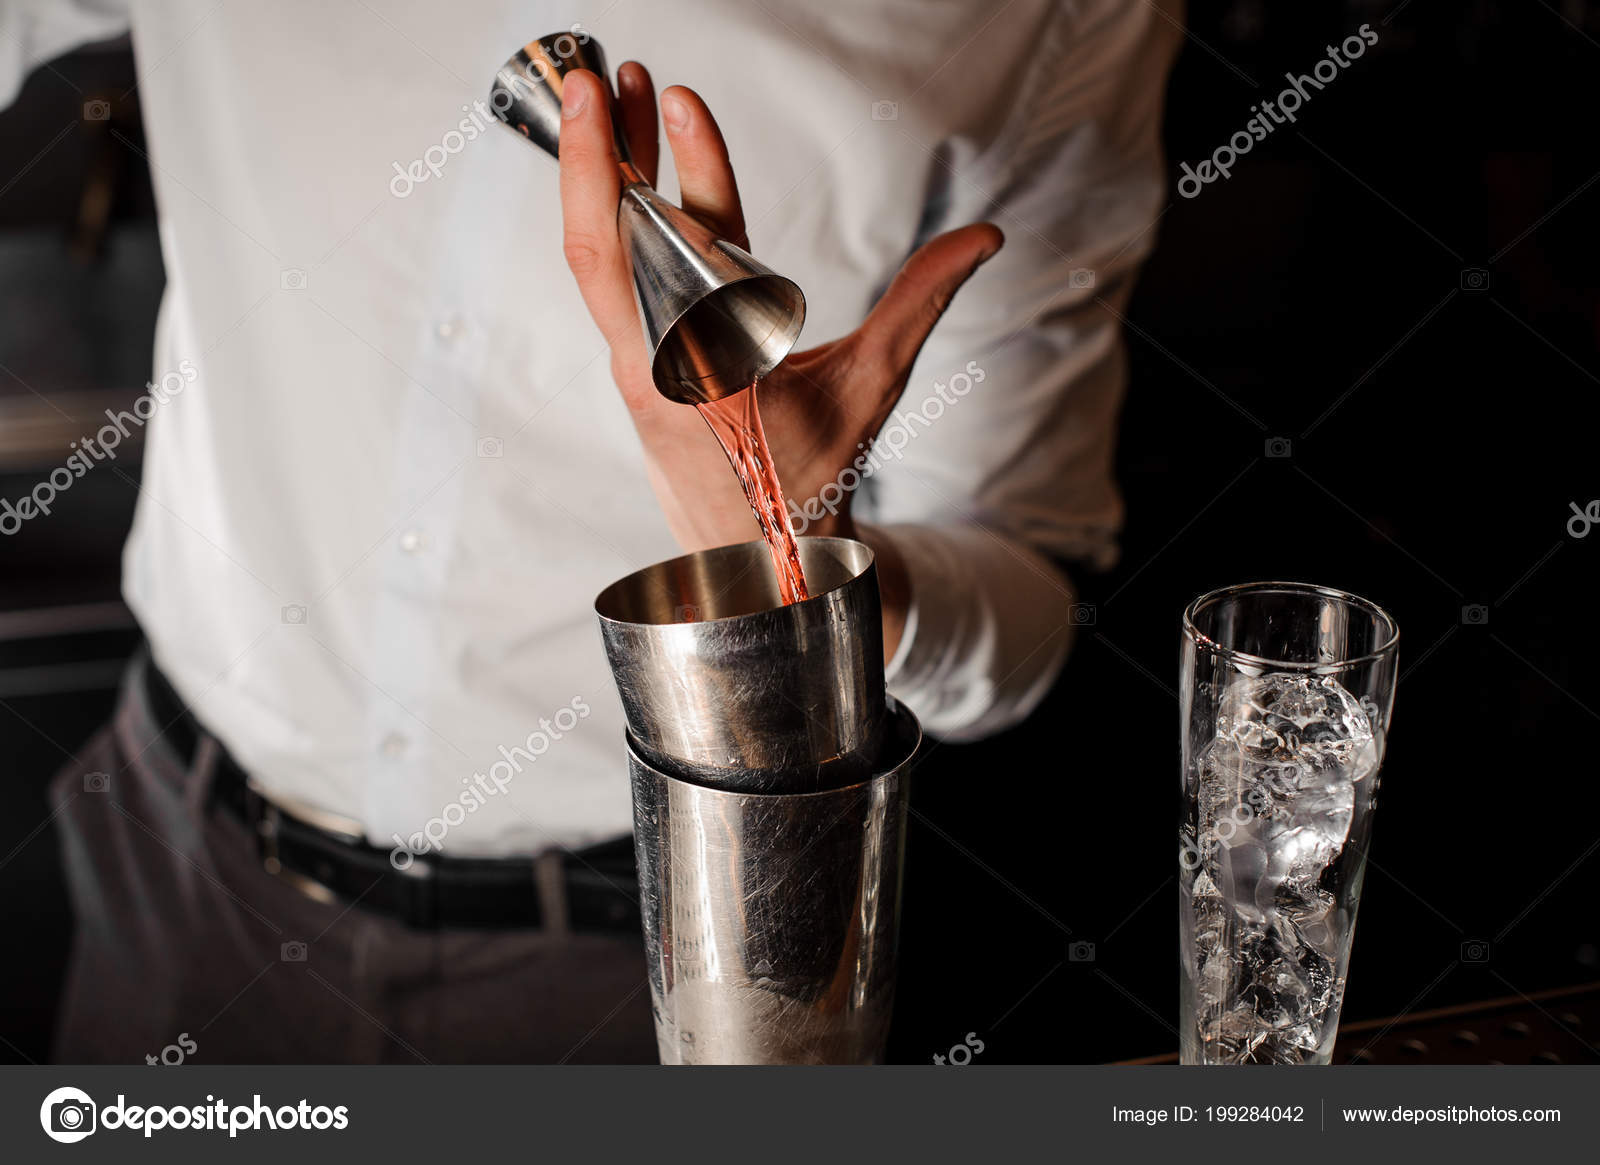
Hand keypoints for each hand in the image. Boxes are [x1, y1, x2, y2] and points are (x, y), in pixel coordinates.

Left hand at [557, 65, 1001, 651]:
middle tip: (596, 74)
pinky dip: (611, 211)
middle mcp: (660, 364)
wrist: (753, 558)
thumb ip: (919, 304)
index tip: (678, 96)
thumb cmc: (811, 478)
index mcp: (719, 372)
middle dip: (598, 153)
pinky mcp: (632, 358)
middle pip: (608, 243)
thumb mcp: (870, 387)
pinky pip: (611, 274)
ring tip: (612, 90)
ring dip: (604, 170)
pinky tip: (622, 161)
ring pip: (602, 253)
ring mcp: (635, 361)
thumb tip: (986, 239)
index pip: (699, 254)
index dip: (691, 168)